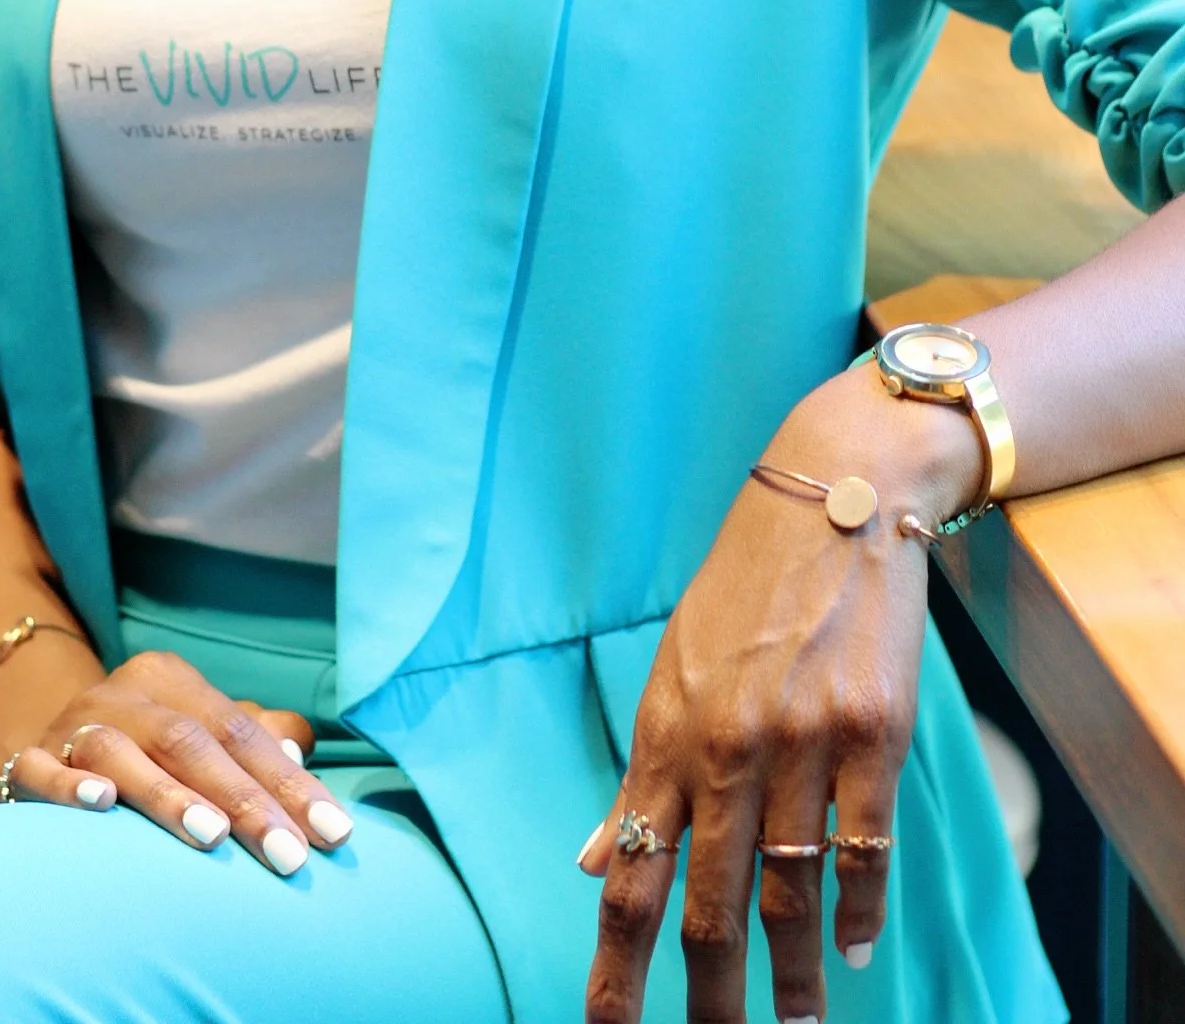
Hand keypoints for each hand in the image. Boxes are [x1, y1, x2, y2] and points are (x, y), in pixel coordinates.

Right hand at [0, 648, 353, 873]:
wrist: (39, 742)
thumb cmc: (142, 748)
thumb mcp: (198, 732)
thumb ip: (254, 740)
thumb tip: (299, 754)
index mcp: (170, 681)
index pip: (242, 731)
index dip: (291, 785)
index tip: (334, 834)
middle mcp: (122, 695)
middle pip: (191, 742)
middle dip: (245, 801)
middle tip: (288, 855)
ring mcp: (70, 726)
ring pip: (121, 751)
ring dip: (168, 794)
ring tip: (211, 835)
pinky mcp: (25, 761)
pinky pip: (40, 770)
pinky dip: (68, 787)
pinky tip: (100, 804)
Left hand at [579, 366, 982, 1022]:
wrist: (835, 495)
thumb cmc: (746, 589)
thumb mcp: (673, 669)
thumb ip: (642, 776)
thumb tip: (595, 862)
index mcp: (668, 731)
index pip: (635, 873)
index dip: (617, 963)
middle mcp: (729, 744)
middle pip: (710, 902)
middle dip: (708, 996)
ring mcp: (804, 741)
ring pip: (791, 891)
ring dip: (794, 977)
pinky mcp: (874, 732)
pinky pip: (865, 847)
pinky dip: (861, 910)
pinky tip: (858, 949)